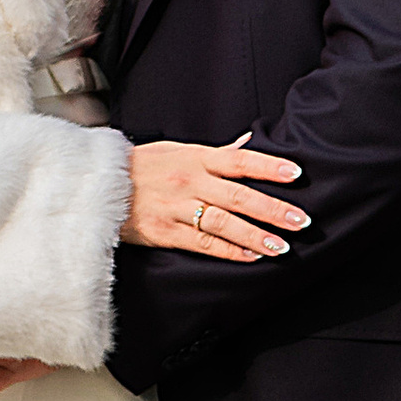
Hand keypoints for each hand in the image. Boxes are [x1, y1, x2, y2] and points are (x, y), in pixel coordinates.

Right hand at [122, 140, 306, 263]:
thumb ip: (216, 153)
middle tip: (302, 221)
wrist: (98, 186)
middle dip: (273, 209)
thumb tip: (248, 143)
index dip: (269, 167)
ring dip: (256, 236)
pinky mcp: (166, 232)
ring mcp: (177, 208)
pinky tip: (253, 257)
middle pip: (239, 196)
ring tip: (282, 246)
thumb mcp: (177, 149)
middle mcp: (189, 181)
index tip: (297, 175)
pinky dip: (230, 251)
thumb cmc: (142, 166)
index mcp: (196, 157)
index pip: (240, 160)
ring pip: (224, 223)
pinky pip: (204, 244)